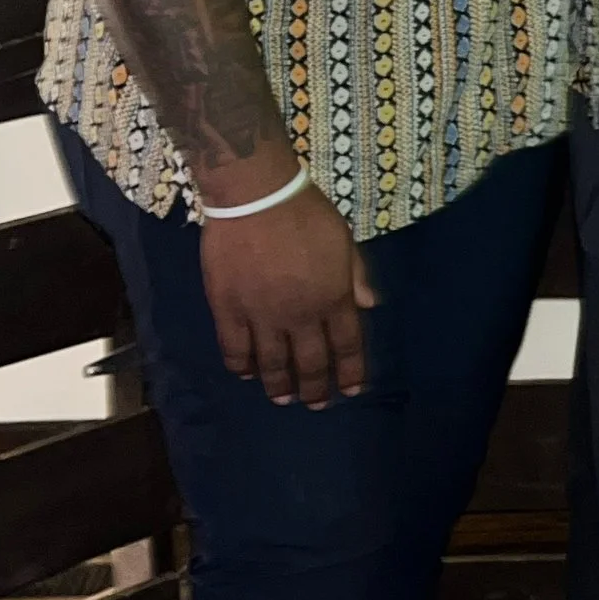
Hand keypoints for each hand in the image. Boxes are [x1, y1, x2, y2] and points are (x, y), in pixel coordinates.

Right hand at [199, 185, 376, 407]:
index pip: (347, 346)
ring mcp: (262, 316)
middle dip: (315, 389)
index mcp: (333, 298)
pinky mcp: (228, 309)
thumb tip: (370, 306)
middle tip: (315, 403)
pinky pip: (234, 348)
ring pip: (272, 364)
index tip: (351, 390)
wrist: (255, 196)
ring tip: (282, 399)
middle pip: (311, 363)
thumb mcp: (343, 239)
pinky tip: (246, 374)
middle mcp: (300, 315)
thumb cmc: (304, 212)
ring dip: (279, 386)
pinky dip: (241, 366)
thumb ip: (356, 276)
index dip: (350, 372)